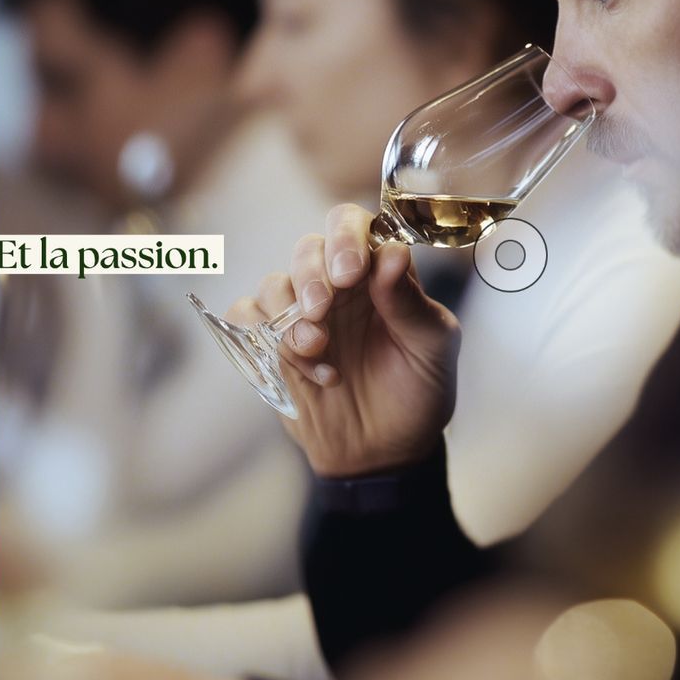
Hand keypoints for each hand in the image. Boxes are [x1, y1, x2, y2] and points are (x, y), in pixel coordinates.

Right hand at [226, 204, 459, 476]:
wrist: (384, 452)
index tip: (350, 272)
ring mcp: (302, 314)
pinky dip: (262, 335)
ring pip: (273, 283)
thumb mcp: (433, 349)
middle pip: (307, 248)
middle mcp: (337, 286)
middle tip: (322, 311)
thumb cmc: (417, 393)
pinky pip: (245, 317)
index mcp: (378, 274)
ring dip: (288, 312)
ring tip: (317, 348)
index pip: (354, 226)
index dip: (346, 238)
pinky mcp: (272, 344)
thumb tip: (391, 254)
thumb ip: (411, 304)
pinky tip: (304, 367)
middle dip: (309, 275)